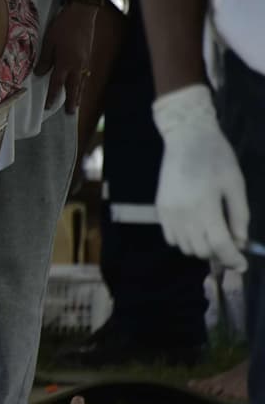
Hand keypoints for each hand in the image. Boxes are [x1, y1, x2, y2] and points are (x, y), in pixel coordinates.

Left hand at [35, 3, 96, 112]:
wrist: (83, 14)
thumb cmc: (63, 26)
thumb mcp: (49, 42)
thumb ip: (44, 59)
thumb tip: (40, 74)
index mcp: (65, 63)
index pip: (57, 84)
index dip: (52, 96)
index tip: (48, 107)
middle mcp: (77, 65)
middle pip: (73, 88)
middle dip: (71, 101)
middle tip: (69, 113)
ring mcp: (85, 61)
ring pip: (81, 82)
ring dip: (79, 94)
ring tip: (77, 104)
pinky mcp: (88, 56)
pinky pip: (85, 74)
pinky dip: (83, 83)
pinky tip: (81, 85)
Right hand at [153, 84, 249, 270]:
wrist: (186, 138)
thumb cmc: (217, 158)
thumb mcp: (236, 185)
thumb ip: (239, 216)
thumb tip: (240, 242)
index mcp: (205, 207)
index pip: (220, 245)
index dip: (233, 259)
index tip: (242, 265)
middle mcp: (183, 213)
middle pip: (201, 250)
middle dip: (219, 254)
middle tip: (230, 246)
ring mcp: (169, 212)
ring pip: (185, 247)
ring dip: (201, 248)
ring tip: (213, 236)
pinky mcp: (160, 209)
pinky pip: (171, 237)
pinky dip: (185, 241)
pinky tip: (195, 229)